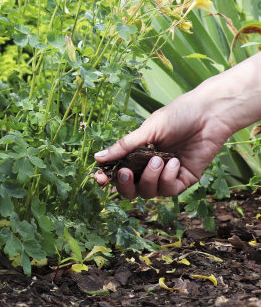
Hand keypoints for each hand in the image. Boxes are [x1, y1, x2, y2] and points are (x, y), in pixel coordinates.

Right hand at [94, 91, 232, 198]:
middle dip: (125, 186)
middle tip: (127, 172)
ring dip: (150, 178)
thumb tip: (97, 158)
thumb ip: (123, 147)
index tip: (100, 178)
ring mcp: (166, 175)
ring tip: (158, 160)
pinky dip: (168, 178)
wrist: (209, 114)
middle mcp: (149, 167)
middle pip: (131, 190)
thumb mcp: (147, 130)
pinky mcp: (184, 179)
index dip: (108, 178)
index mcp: (137, 153)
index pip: (118, 172)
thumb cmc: (177, 115)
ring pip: (149, 192)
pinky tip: (175, 162)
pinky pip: (169, 190)